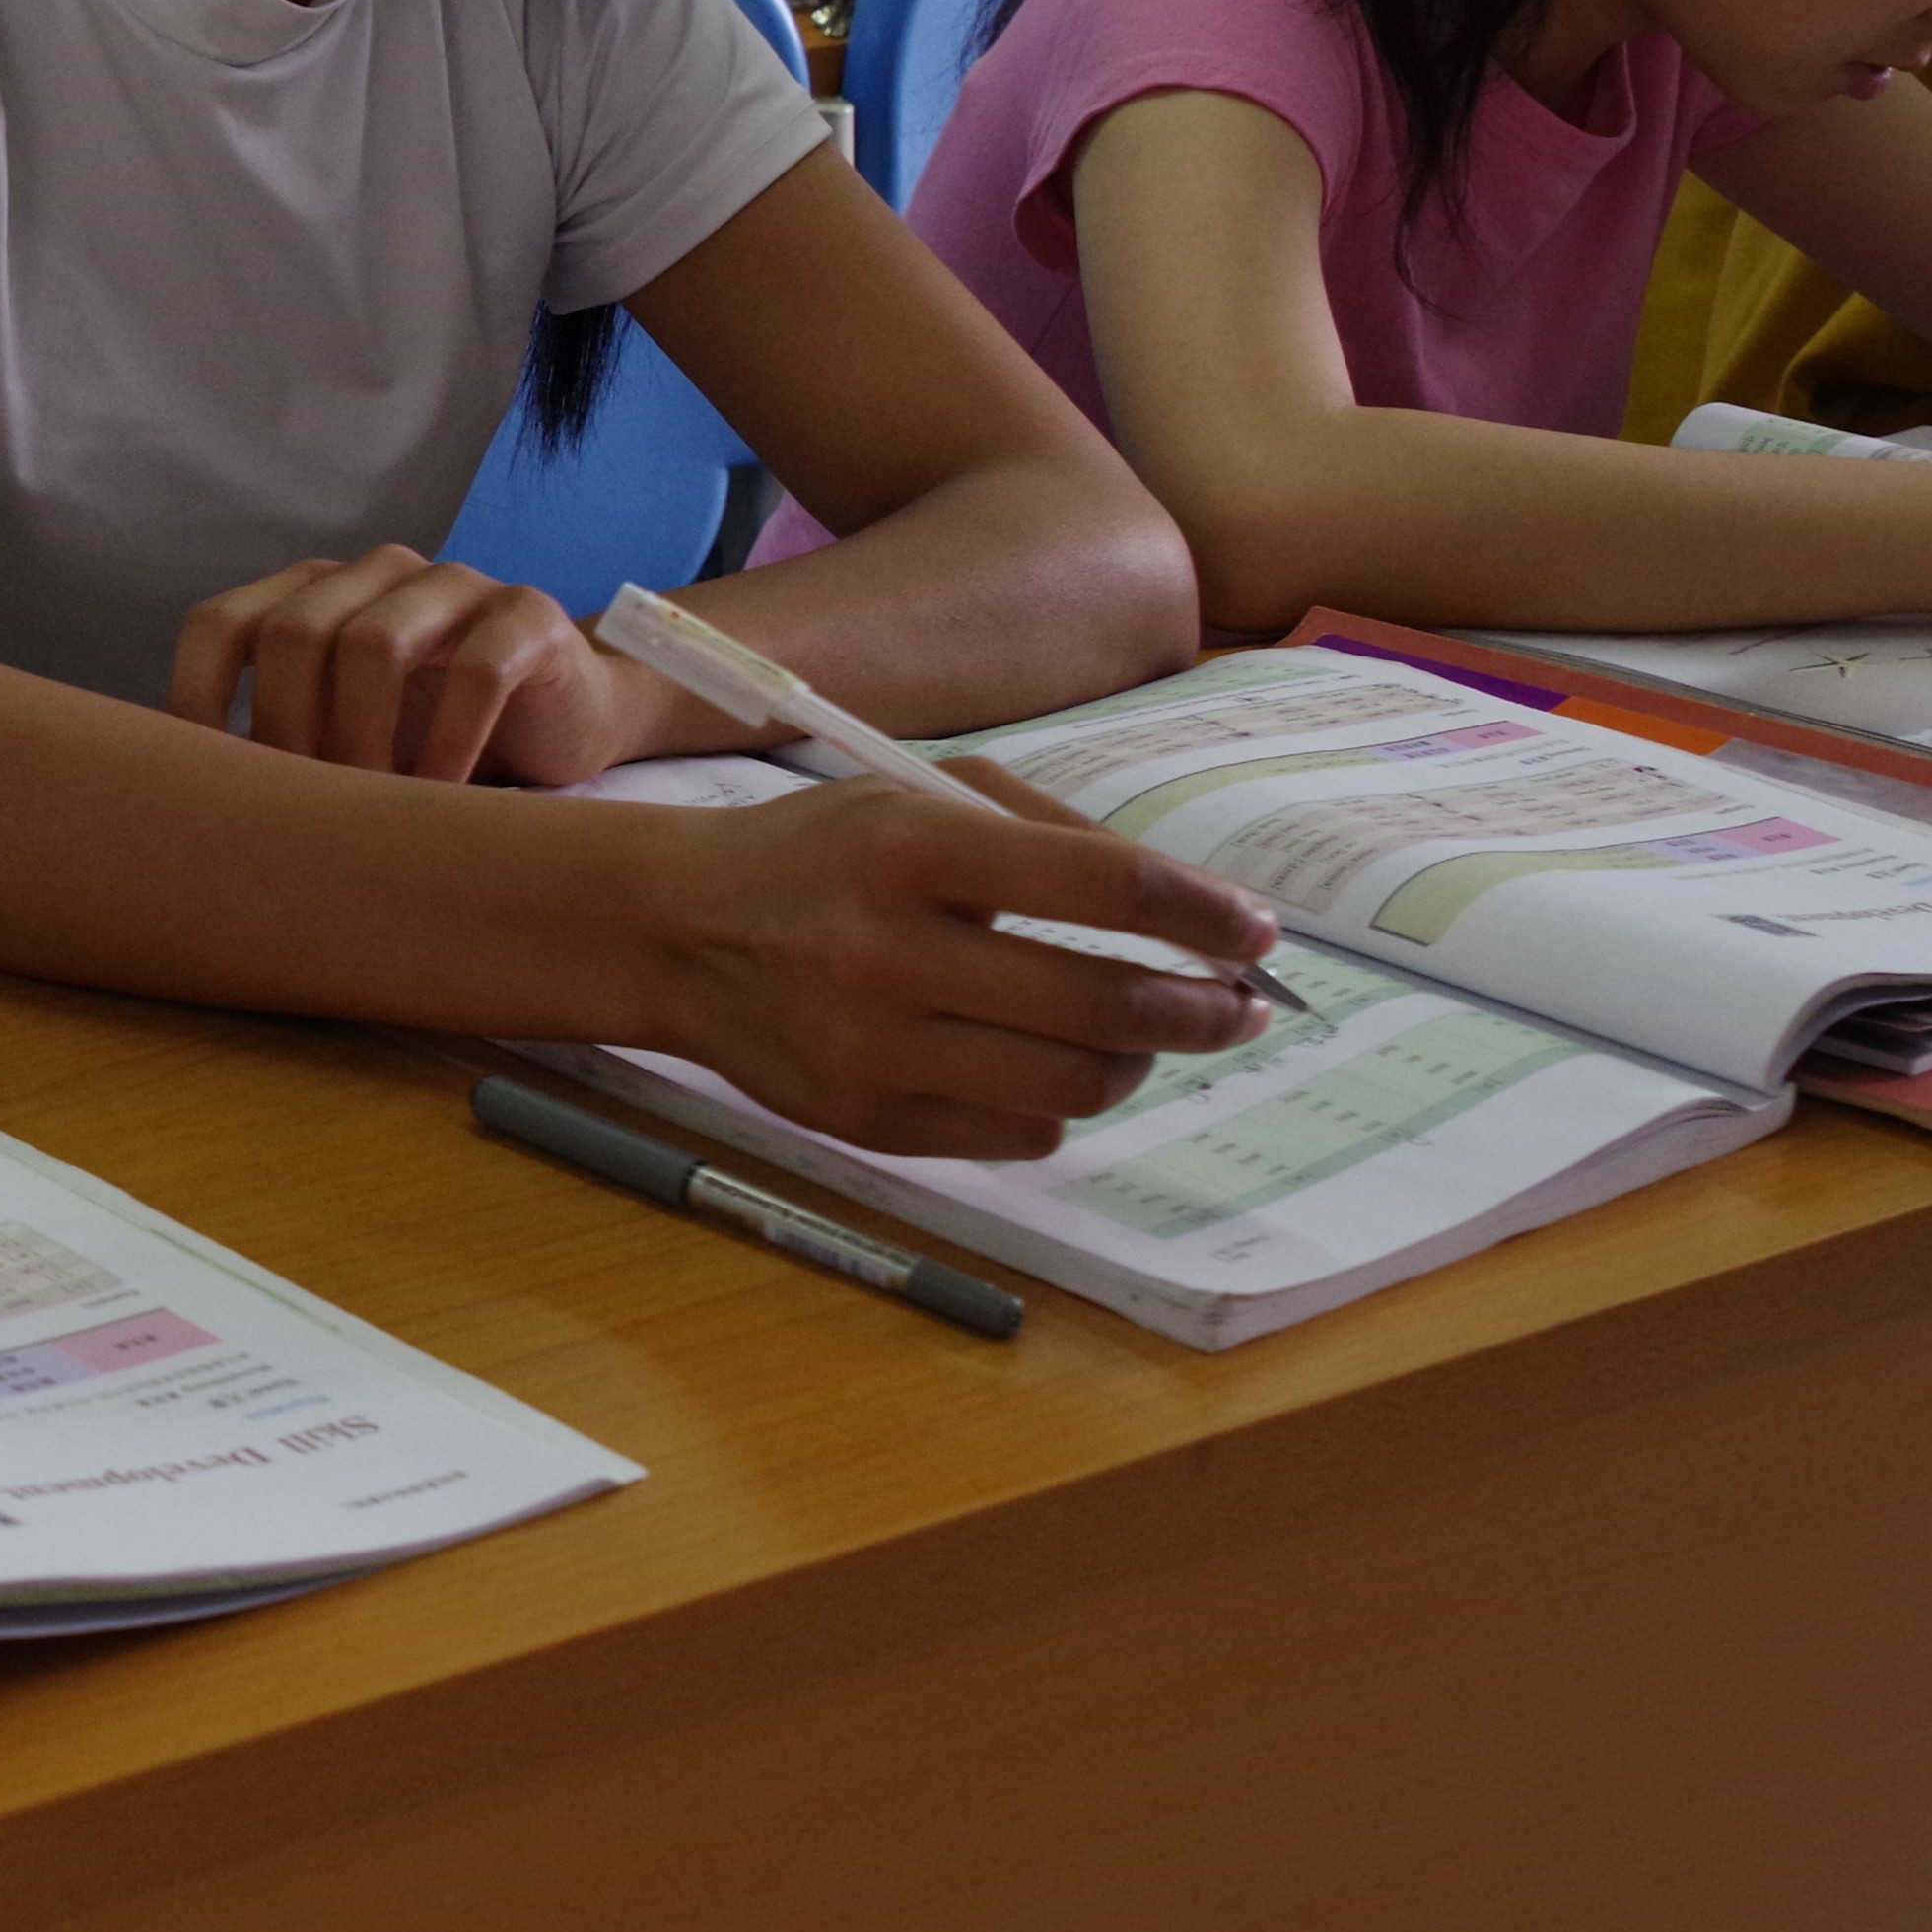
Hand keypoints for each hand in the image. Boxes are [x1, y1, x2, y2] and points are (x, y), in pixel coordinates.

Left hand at [173, 545, 696, 787]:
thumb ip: (274, 746)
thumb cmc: (431, 736)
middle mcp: (375, 573)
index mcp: (313, 592)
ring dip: (363, 741)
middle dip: (288, 734)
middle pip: (294, 635)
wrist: (569, 716)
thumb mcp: (341, 737)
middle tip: (305, 813)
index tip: (205, 790)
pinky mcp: (528, 615)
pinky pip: (475, 672)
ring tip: (373, 809)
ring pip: (375, 643)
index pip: (221, 626)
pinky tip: (442, 797)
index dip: (198, 702)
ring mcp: (454, 584)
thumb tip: (179, 812)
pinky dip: (448, 745)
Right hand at [625, 775, 1282, 1159]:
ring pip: (1075, 1082)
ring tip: (1144, 1035)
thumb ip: (1055, 839)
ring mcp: (874, 1048)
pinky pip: (1020, 1133)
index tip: (1256, 933)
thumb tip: (1197, 911)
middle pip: (1105, 1002)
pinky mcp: (864, 1120)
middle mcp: (890, 951)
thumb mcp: (920, 797)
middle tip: (1238, 1004)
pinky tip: (1046, 1065)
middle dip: (1203, 1008)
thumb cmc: (824, 856)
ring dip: (1139, 1060)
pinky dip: (1058, 1102)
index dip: (1203, 914)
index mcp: (913, 846)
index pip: (1105, 887)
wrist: (676, 933)